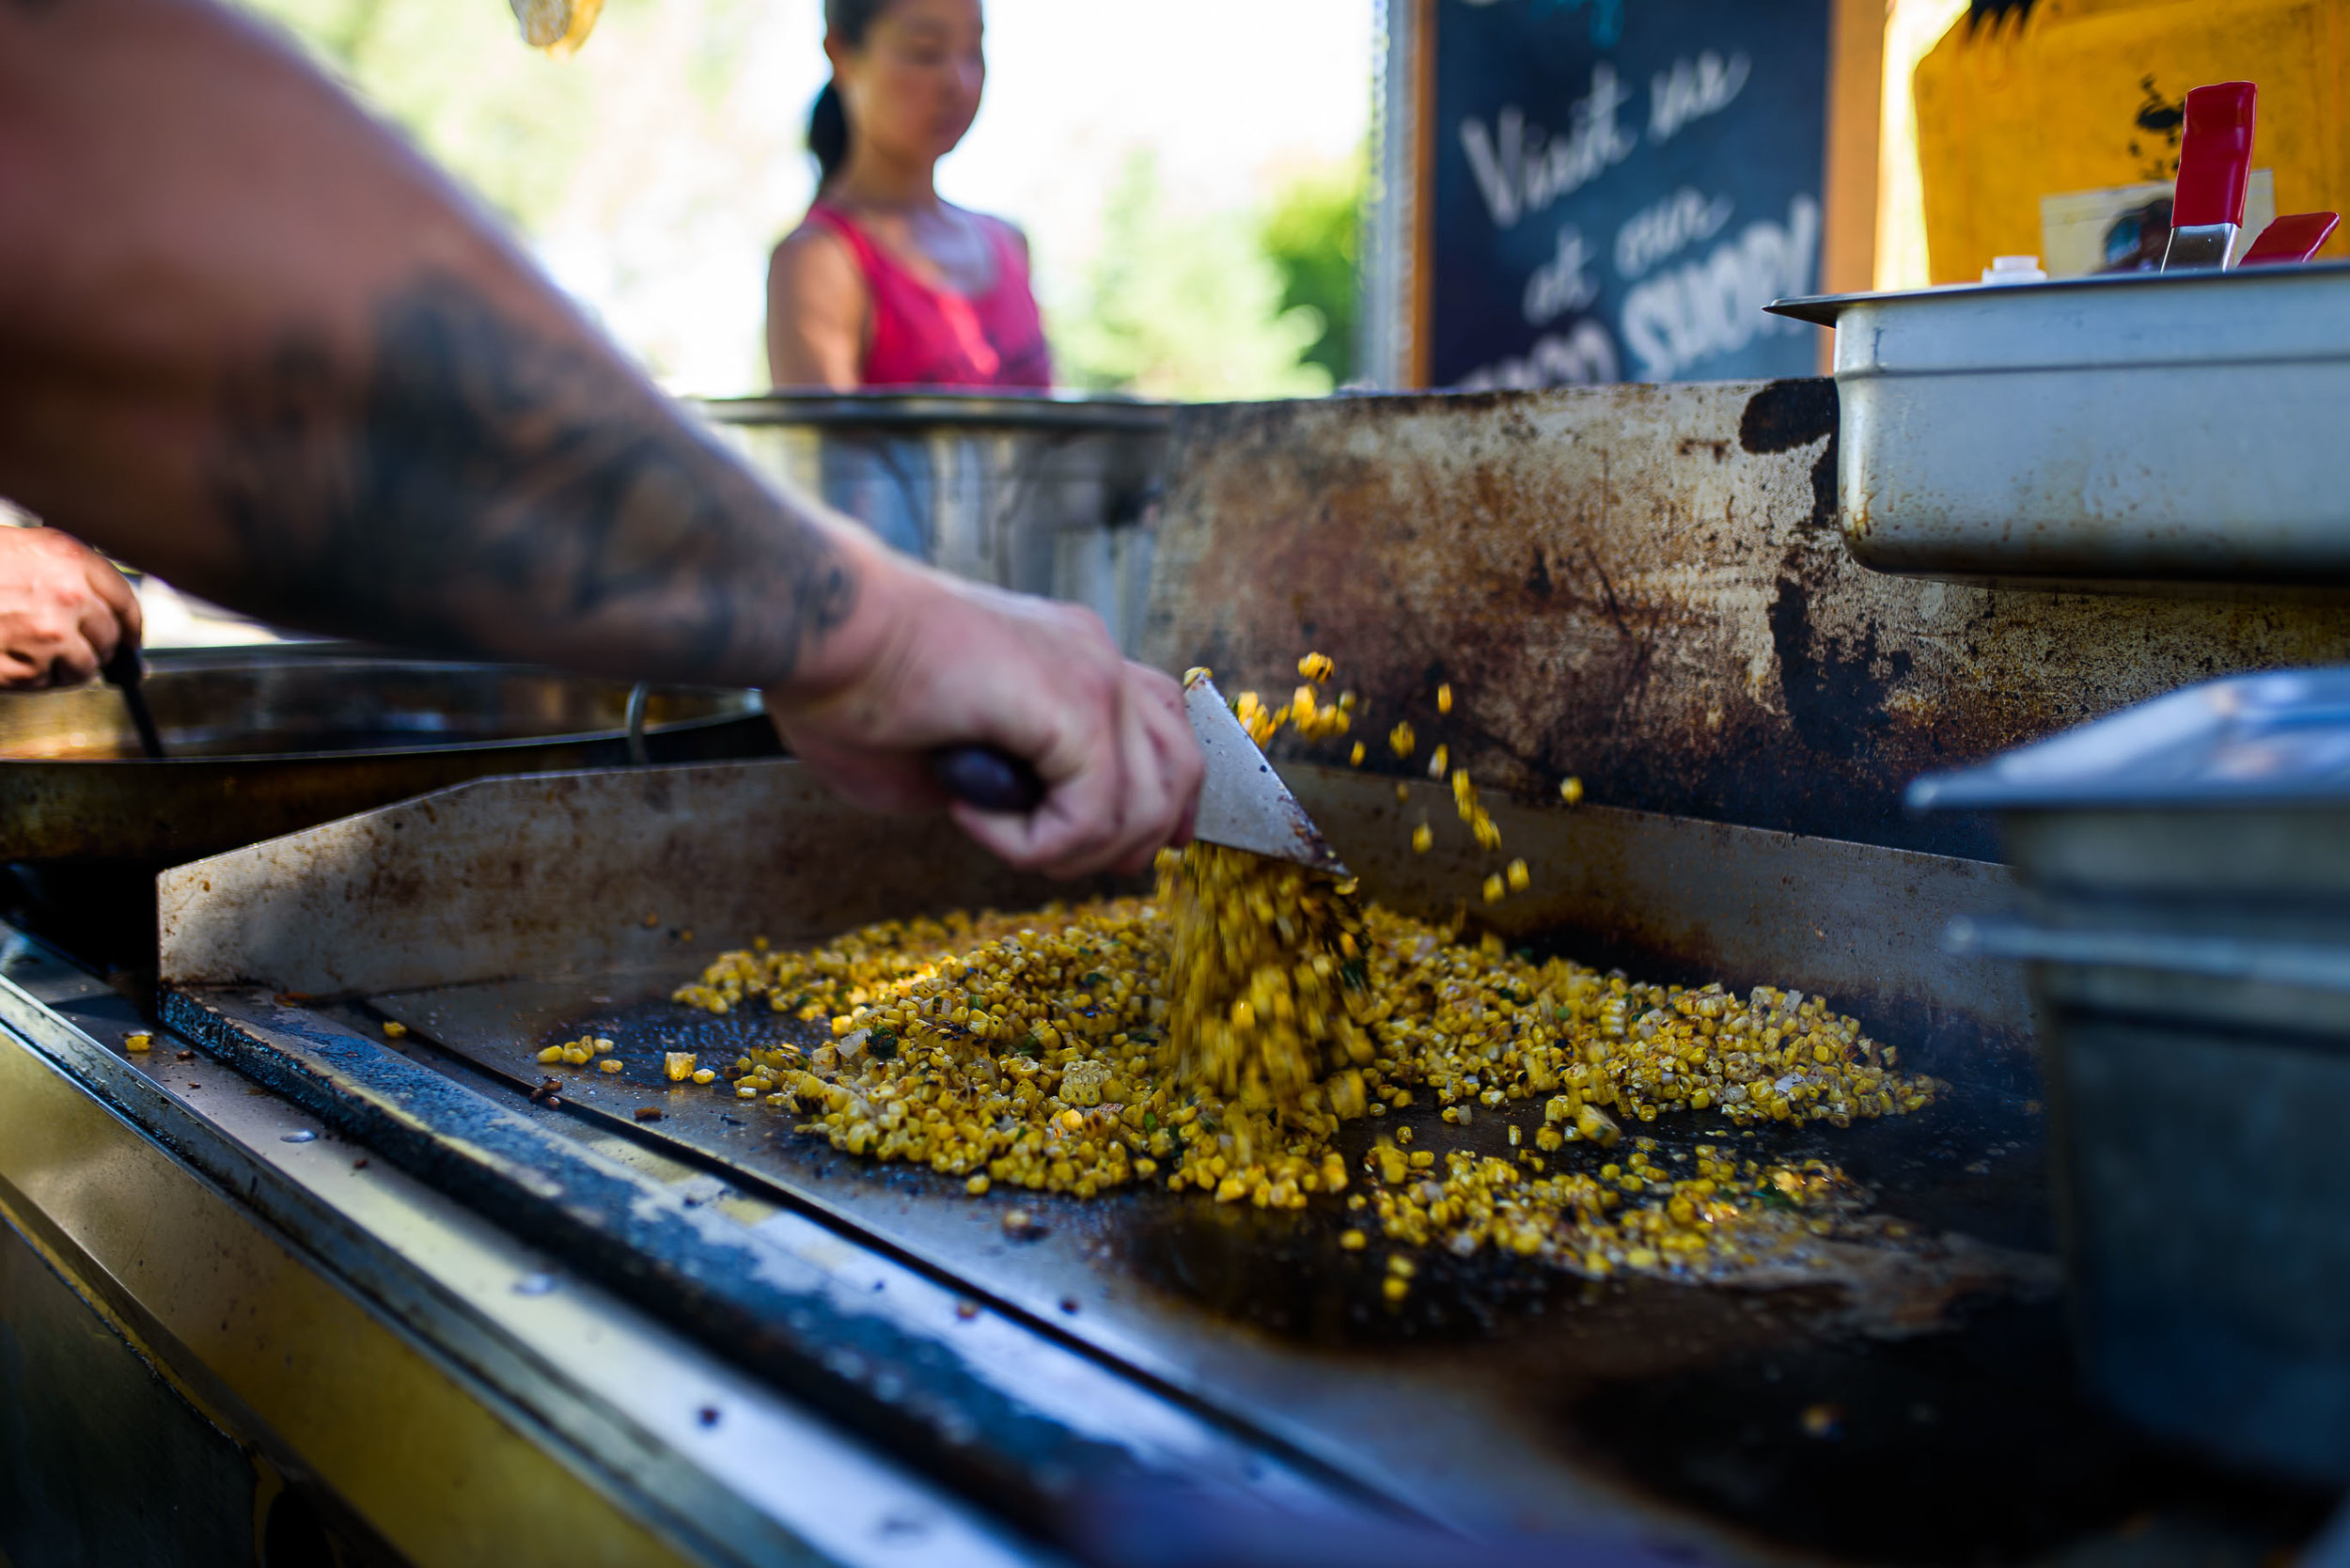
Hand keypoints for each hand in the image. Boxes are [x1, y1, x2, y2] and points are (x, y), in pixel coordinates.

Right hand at [0, 526, 141, 689]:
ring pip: (84, 666)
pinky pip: (48, 683)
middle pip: (109, 637)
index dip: (130, 624)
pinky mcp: (28, 665)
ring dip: (66, 667)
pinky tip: (12, 660)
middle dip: (96, 647)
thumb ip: (66, 573)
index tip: (130, 637)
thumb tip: (107, 612)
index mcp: (68, 557)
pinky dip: (34, 679)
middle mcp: (68, 593)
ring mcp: (49, 632)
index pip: (124, 599)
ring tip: (35, 653)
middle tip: (69, 647)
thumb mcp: (23, 550)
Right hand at [767, 562, 1202, 878]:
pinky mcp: (1075, 703)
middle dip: (1130, 841)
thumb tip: (1025, 820)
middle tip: (1046, 854)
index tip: (1121, 851)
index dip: (1159, 802)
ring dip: (1069, 850)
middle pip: (1180, 770)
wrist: (822, 628)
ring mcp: (1093, 675)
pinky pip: (1091, 816)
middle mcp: (1096, 656)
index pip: (1164, 729)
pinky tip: (970, 811)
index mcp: (1073, 657)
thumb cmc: (851, 685)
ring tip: (994, 829)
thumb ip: (1007, 783)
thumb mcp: (950, 748)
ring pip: (1147, 807)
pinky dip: (1030, 842)